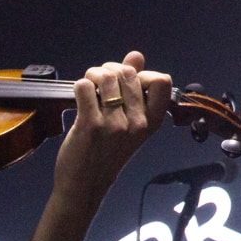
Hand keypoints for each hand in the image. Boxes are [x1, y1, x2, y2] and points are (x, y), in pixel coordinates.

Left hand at [53, 52, 173, 207]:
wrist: (86, 184)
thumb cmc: (108, 152)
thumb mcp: (130, 123)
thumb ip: (135, 88)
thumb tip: (136, 55)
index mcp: (152, 121)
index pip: (161, 80)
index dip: (142, 74)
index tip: (127, 84)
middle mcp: (137, 122)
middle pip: (128, 72)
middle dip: (110, 69)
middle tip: (101, 82)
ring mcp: (114, 124)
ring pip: (105, 76)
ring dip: (92, 75)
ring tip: (89, 87)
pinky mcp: (90, 125)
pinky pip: (85, 87)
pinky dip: (79, 86)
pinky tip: (80, 97)